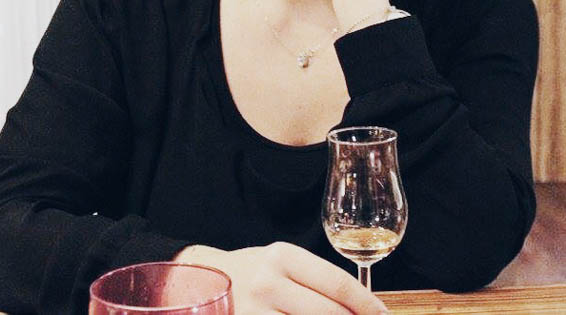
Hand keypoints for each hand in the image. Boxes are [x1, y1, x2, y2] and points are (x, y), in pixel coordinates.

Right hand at [175, 242, 387, 313]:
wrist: (199, 283)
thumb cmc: (252, 275)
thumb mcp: (282, 264)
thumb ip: (317, 281)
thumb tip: (364, 307)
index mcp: (282, 256)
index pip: (337, 284)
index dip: (366, 304)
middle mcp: (267, 282)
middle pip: (329, 313)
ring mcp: (254, 311)